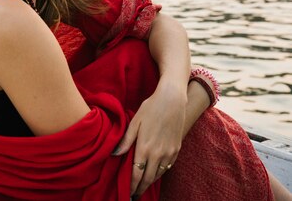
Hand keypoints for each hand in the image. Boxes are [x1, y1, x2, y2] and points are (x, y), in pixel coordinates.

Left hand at [112, 82, 186, 197]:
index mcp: (144, 147)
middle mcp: (157, 154)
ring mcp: (168, 153)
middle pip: (148, 178)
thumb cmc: (151, 108)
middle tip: (134, 195)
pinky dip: (160, 173)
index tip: (127, 193)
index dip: (131, 186)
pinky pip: (167, 167)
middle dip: (140, 188)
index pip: (136, 174)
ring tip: (143, 186)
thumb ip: (126, 140)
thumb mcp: (135, 122)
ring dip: (150, 182)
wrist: (172, 100)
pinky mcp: (176, 149)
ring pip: (158, 174)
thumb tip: (115, 154)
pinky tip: (155, 173)